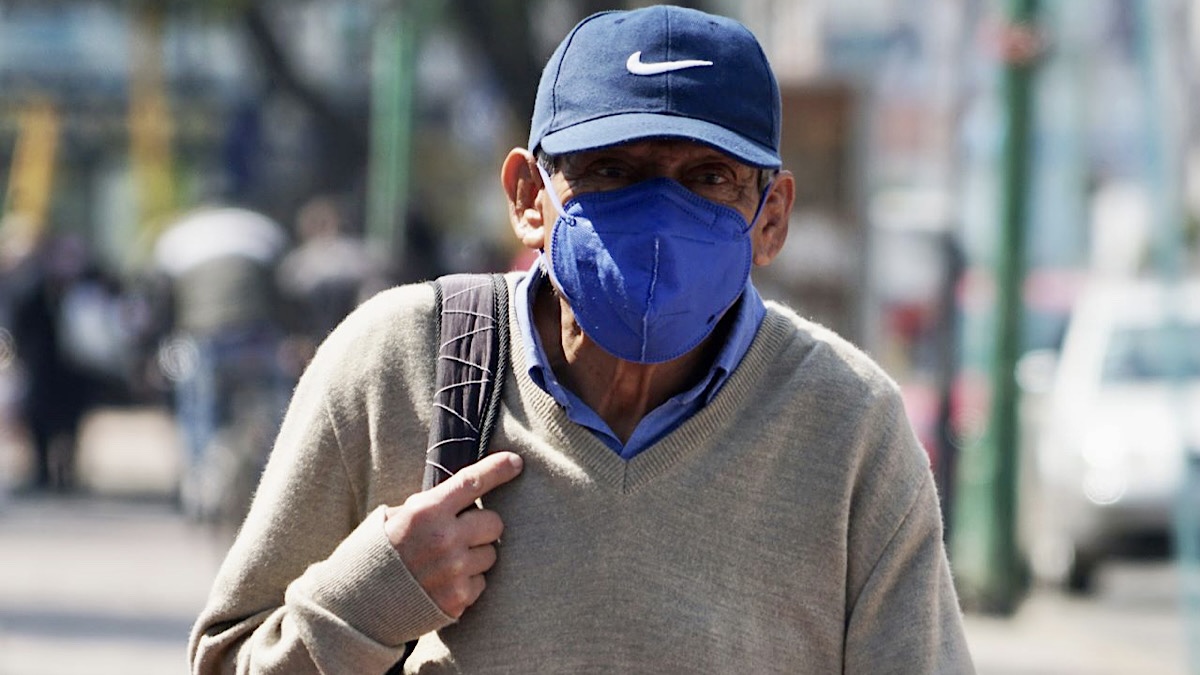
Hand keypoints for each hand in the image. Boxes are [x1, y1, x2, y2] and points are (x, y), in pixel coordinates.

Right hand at [384, 452, 522, 617]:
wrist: (357, 604)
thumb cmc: (379, 553)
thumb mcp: (395, 516)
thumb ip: (432, 505)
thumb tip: (468, 491)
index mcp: (426, 511)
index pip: (471, 482)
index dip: (498, 469)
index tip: (516, 462)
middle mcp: (444, 538)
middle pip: (494, 522)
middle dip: (482, 526)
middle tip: (462, 533)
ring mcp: (454, 570)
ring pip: (492, 553)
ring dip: (476, 554)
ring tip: (448, 561)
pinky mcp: (459, 598)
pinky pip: (482, 582)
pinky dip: (469, 581)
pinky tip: (445, 582)